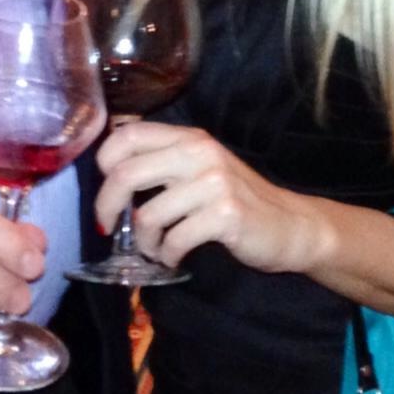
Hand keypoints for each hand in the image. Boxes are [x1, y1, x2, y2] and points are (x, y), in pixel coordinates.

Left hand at [96, 122, 333, 273]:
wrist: (290, 224)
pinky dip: (167, 255)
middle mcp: (199, 153)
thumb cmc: (235, 199)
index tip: (105, 187)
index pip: (128, 135)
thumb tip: (110, 170)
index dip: (104, 162)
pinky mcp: (225, 214)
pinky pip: (174, 239)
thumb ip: (163, 162)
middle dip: (107, 206)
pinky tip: (174, 257)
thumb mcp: (199, 168)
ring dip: (144, 242)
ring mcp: (213, 182)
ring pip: (148, 215)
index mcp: (188, 138)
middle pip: (126, 174)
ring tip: (155, 249)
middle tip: (107, 227)